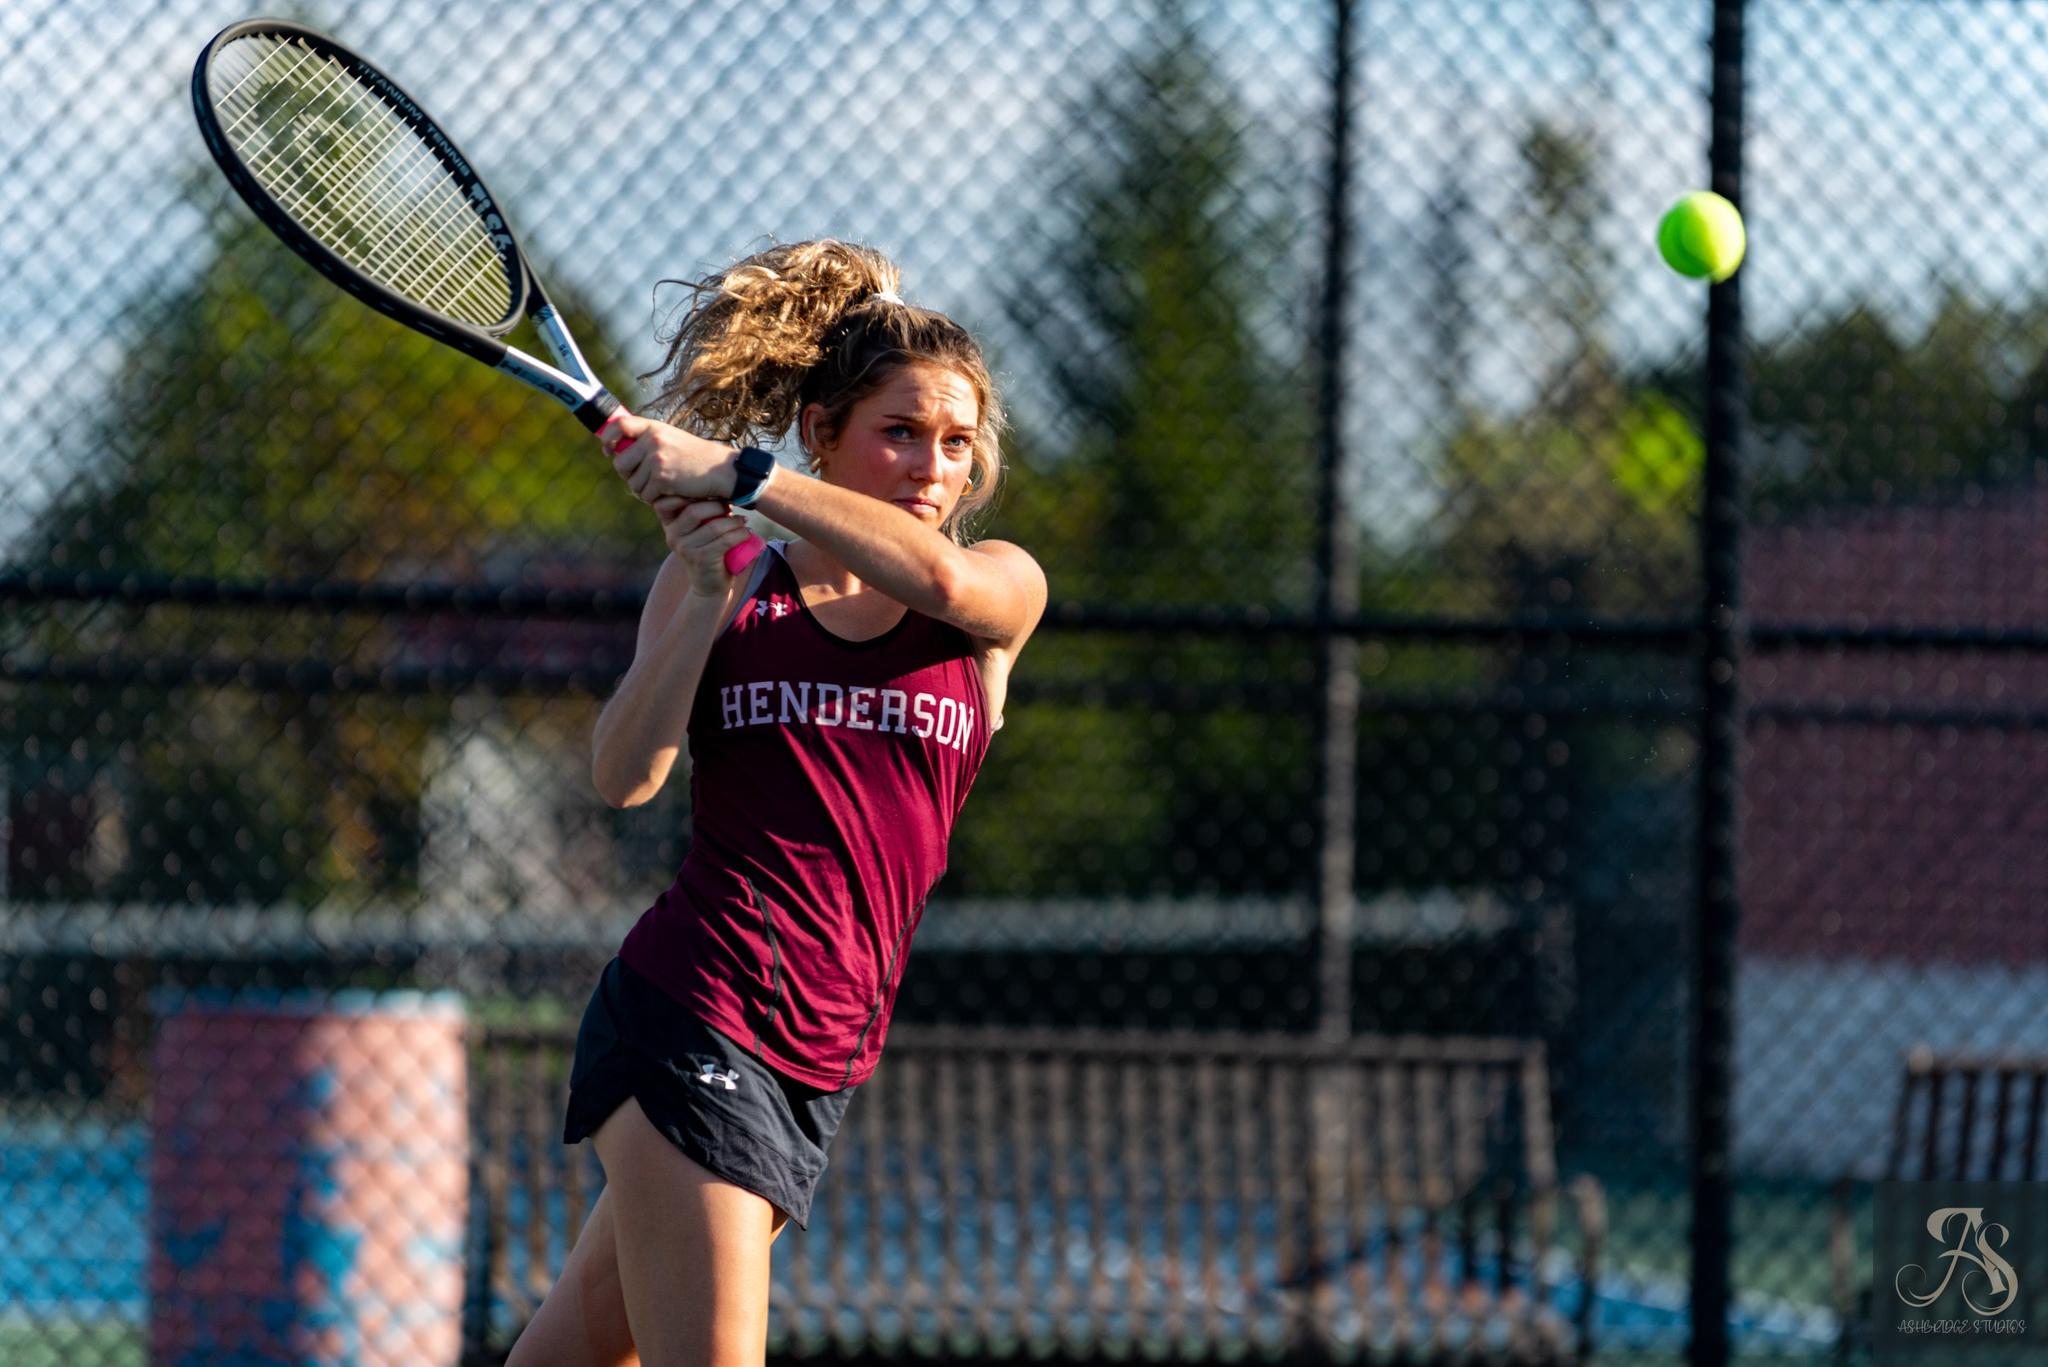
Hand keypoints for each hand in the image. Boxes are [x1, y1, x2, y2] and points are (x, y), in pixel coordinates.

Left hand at [599, 411, 737, 503]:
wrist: (723, 470)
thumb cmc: (698, 458)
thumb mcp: (673, 439)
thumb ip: (649, 442)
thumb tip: (618, 452)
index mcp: (654, 428)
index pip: (620, 426)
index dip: (609, 439)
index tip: (608, 450)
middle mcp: (653, 440)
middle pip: (620, 464)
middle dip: (629, 476)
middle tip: (646, 481)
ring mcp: (656, 459)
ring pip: (633, 484)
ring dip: (645, 491)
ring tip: (665, 486)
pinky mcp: (662, 478)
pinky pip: (646, 495)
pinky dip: (657, 499)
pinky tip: (672, 493)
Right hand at [653, 496, 754, 594]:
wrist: (709, 584)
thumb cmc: (707, 548)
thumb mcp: (697, 528)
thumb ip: (696, 507)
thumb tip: (718, 478)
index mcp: (669, 523)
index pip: (666, 501)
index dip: (687, 492)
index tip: (708, 490)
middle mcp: (672, 535)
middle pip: (694, 510)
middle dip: (717, 505)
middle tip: (732, 506)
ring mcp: (685, 549)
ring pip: (713, 526)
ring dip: (733, 521)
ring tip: (743, 521)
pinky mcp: (701, 560)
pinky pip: (724, 541)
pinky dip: (739, 534)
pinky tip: (747, 532)